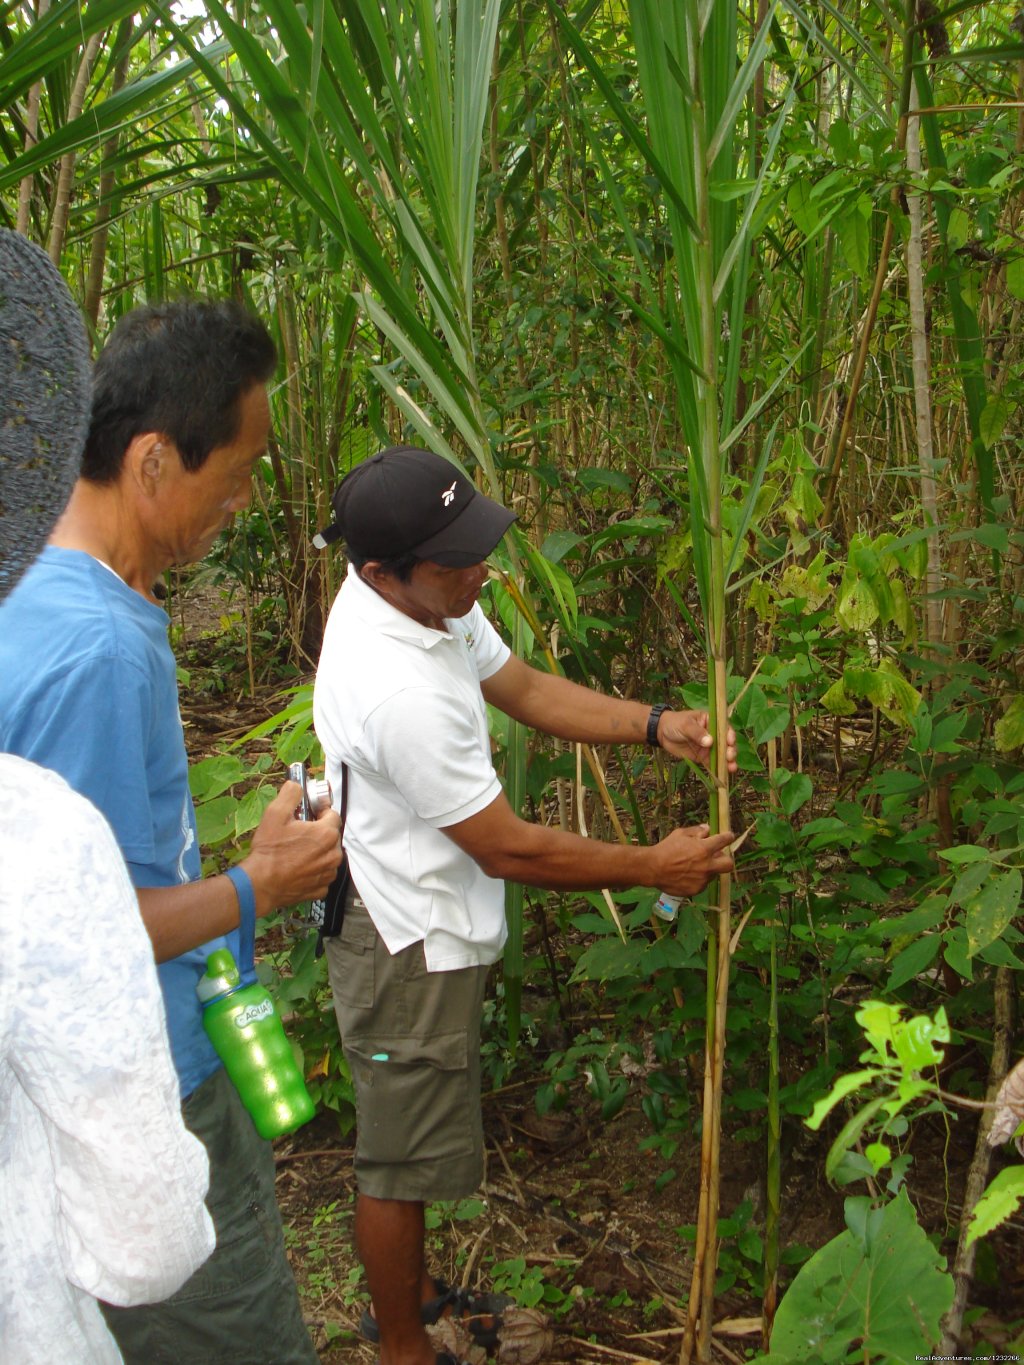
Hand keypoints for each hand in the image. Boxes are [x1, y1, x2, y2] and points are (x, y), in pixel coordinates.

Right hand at [243, 780, 342, 913]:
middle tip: (298, 833)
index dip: (319, 812)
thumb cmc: (269, 850)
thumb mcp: (275, 814)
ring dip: (317, 851)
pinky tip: (298, 867)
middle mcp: (333, 854)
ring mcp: (328, 873)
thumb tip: (296, 785)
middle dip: (318, 832)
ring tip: (296, 851)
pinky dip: (314, 869)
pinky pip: (322, 873)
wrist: (261, 883)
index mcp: (326, 834)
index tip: (308, 814)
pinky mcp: (321, 888)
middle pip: (331, 835)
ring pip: (328, 855)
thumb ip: (290, 794)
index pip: (332, 814)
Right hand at [654, 823, 734, 896]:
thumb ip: (696, 831)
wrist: (653, 868)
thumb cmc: (666, 848)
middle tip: (716, 857)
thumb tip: (707, 829)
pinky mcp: (696, 889)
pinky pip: (702, 883)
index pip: (725, 840)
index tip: (728, 837)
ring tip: (692, 866)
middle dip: (726, 859)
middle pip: (728, 864)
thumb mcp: (680, 834)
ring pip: (713, 873)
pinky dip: (698, 878)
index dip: (728, 837)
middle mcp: (707, 865)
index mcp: (704, 849)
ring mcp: (702, 879)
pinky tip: (686, 875)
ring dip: (707, 868)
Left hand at [658, 709, 737, 772]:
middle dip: (730, 750)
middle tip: (730, 756)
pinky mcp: (703, 757)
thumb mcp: (685, 725)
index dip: (729, 735)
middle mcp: (713, 734)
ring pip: (722, 754)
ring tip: (731, 768)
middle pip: (726, 742)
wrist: (662, 733)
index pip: (724, 727)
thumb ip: (697, 732)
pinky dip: (719, 768)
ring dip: (728, 761)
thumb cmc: (675, 723)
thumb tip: (710, 742)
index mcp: (711, 721)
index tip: (730, 742)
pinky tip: (724, 774)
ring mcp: (709, 746)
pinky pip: (713, 763)